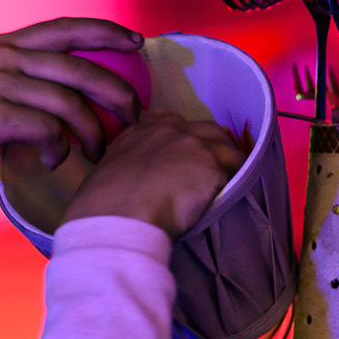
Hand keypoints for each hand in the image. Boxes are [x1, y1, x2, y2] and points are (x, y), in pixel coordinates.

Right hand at [0, 17, 143, 258]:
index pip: (65, 28)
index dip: (106, 31)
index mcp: (2, 46)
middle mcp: (4, 57)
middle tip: (136, 116)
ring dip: (93, 132)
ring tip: (97, 153)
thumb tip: (58, 102)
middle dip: (118, 92)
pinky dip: (60, 149)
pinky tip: (55, 161)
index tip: (138, 42)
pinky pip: (50, 130)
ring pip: (71, 103)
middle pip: (82, 67)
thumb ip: (15, 84)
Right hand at [61, 110, 244, 239]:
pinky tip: (229, 200)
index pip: (171, 120)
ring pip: (228, 150)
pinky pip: (236, 174)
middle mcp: (172, 130)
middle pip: (208, 130)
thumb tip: (139, 181)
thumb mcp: (109, 172)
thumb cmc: (102, 207)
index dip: (184, 138)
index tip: (185, 155)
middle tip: (213, 173)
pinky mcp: (212, 166)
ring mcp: (195, 145)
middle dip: (213, 148)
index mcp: (143, 130)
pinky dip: (234, 187)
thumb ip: (130, 165)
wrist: (117, 218)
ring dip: (229, 168)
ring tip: (226, 190)